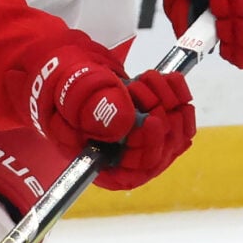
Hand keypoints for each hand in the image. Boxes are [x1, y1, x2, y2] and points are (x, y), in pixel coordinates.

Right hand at [16, 28, 196, 187]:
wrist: (69, 68)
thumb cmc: (60, 85)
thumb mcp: (66, 93)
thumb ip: (88, 106)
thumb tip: (121, 123)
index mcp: (98, 164)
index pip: (133, 173)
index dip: (149, 149)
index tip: (153, 121)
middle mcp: (124, 158)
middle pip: (162, 152)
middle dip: (160, 115)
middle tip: (140, 86)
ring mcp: (143, 140)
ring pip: (177, 132)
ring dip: (169, 99)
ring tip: (143, 78)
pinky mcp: (157, 120)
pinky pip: (182, 114)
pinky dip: (177, 91)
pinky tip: (158, 77)